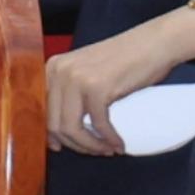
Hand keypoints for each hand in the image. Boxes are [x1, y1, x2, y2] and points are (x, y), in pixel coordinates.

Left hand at [45, 17, 185, 155]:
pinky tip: (117, 144)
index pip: (41, 110)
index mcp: (52, 67)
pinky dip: (108, 139)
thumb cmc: (124, 60)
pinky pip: (98, 125)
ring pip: (71, 129)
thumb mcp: (86, 71)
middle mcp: (59, 71)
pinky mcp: (97, 88)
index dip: (51, 134)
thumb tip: (57, 131)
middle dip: (74, 144)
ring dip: (90, 146)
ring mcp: (76, 78)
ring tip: (106, 150)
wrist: (154, 43)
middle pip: (54, 124)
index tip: (62, 147)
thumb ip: (69, 92)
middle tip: (94, 150)